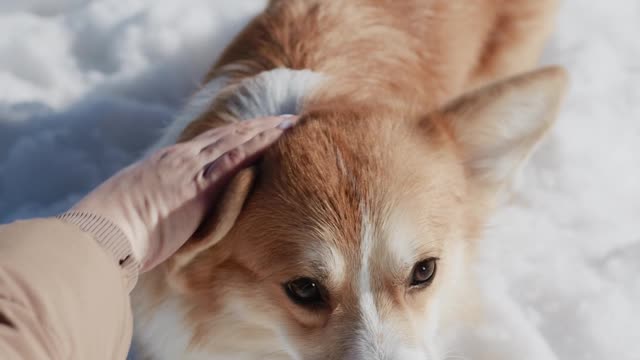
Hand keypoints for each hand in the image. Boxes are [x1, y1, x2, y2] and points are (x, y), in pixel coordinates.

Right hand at [71, 115, 296, 270]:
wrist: (103, 233)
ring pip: (237, 141)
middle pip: (227, 137)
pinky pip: (235, 158)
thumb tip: (157, 218)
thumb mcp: (135, 213)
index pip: (207, 145)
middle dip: (256, 127)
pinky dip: (259, 144)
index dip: (233, 135)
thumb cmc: (114, 233)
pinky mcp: (199, 184)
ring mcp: (190, 168)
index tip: (252, 128)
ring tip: (291, 122)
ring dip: (266, 130)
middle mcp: (180, 160)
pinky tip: (278, 136)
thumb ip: (154, 209)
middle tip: (282, 119)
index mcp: (165, 165)